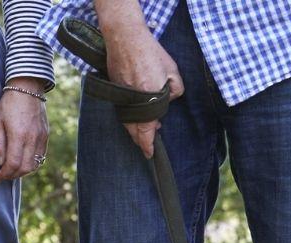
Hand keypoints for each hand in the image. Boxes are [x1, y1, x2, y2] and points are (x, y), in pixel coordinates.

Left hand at [0, 80, 48, 181]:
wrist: (28, 88)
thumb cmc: (8, 104)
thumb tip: (0, 163)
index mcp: (19, 135)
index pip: (13, 164)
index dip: (4, 174)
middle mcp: (33, 138)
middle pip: (25, 168)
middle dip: (13, 176)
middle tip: (3, 175)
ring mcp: (41, 136)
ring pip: (35, 164)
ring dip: (23, 171)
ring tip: (12, 169)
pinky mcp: (46, 134)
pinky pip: (41, 155)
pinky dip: (32, 163)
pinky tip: (22, 161)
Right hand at [105, 21, 183, 157]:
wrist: (126, 40)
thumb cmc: (151, 54)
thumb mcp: (172, 71)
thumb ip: (174, 90)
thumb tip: (168, 100)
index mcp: (148, 99)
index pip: (147, 130)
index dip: (148, 144)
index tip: (150, 154)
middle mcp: (132, 102)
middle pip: (134, 131)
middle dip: (142, 140)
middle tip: (149, 145)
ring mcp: (122, 99)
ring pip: (128, 122)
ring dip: (137, 129)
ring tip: (147, 130)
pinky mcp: (116, 93)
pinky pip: (123, 112)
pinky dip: (131, 118)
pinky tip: (138, 114)